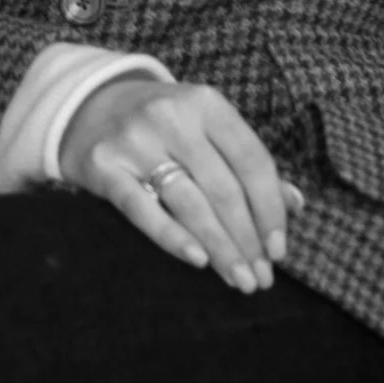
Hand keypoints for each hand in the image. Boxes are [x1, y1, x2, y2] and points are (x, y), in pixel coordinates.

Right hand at [59, 73, 300, 290]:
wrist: (87, 107)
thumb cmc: (164, 126)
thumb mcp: (206, 128)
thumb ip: (247, 162)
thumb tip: (296, 204)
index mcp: (207, 103)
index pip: (252, 160)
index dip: (270, 208)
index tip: (279, 250)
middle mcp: (173, 116)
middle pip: (224, 188)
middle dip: (247, 239)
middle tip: (260, 279)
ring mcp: (135, 140)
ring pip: (189, 204)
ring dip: (220, 248)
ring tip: (238, 279)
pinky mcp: (103, 166)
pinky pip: (143, 210)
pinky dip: (173, 237)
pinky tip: (198, 260)